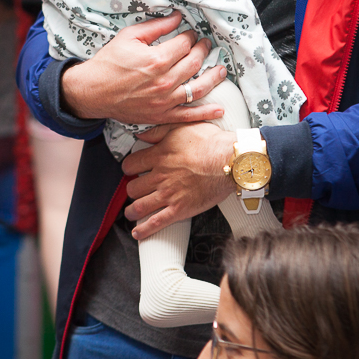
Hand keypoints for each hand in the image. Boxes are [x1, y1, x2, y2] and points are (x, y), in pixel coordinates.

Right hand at [60, 12, 226, 123]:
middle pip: (194, 63)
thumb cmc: (109, 62)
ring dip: (214, 78)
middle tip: (206, 46)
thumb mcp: (129, 36)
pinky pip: (189, 116)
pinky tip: (219, 108)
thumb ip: (156, 26)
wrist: (93, 91)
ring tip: (221, 70)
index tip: (190, 34)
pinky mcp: (162, 115)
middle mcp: (164, 81)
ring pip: (198, 88)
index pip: (185, 44)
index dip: (190, 36)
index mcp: (157, 59)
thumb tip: (177, 17)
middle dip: (203, 51)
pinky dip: (206, 113)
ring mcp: (165, 100)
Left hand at [121, 122, 236, 239]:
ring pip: (139, 206)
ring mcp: (168, 194)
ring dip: (132, 211)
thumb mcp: (181, 126)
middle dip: (132, 189)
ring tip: (132, 212)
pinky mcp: (180, 209)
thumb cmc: (212, 143)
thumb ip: (158, 131)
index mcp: (159, 156)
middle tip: (136, 190)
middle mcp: (160, 176)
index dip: (128, 167)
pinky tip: (138, 232)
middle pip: (133, 187)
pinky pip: (156, 222)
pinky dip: (144, 230)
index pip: (130, 164)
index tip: (131, 169)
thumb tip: (141, 135)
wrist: (230, 161)